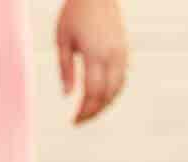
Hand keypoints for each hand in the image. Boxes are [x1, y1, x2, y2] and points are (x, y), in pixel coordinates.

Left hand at [55, 0, 128, 124]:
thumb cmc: (74, 13)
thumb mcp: (62, 40)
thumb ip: (65, 69)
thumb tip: (68, 95)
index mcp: (95, 53)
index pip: (93, 92)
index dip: (84, 111)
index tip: (74, 121)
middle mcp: (112, 55)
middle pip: (107, 95)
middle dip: (94, 112)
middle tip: (80, 121)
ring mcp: (121, 53)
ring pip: (118, 89)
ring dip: (105, 104)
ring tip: (89, 112)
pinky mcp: (125, 51)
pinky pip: (122, 78)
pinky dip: (112, 92)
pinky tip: (101, 98)